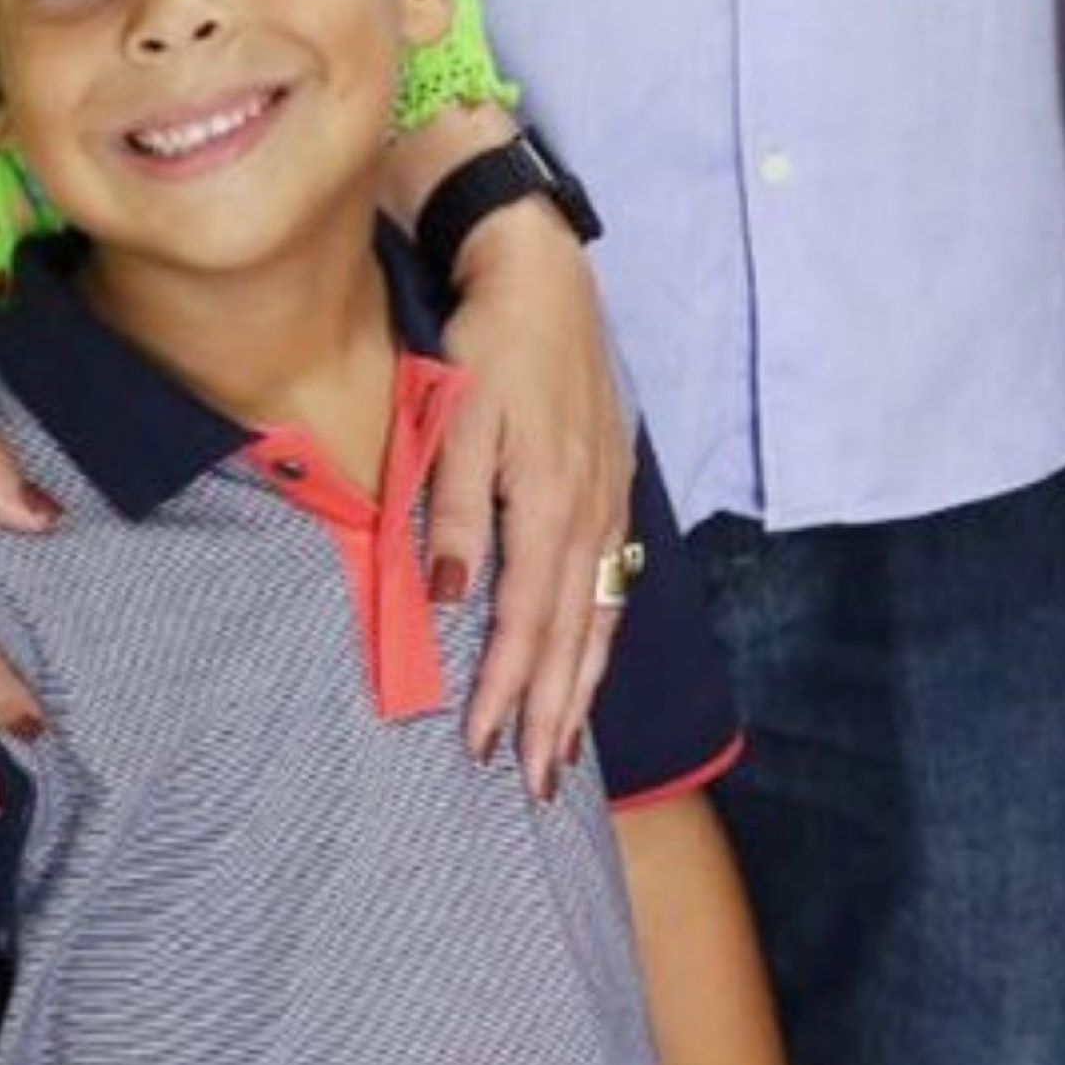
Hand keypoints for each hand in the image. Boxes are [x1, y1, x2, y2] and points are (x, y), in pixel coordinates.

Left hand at [429, 203, 633, 796]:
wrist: (545, 278)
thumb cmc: (489, 346)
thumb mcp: (457, 419)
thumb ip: (454, 511)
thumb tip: (452, 597)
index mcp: (548, 501)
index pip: (523, 620)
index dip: (506, 689)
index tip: (484, 747)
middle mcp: (588, 513)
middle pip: (573, 635)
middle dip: (555, 715)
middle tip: (538, 786)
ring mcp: (609, 502)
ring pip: (599, 617)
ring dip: (582, 689)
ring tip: (567, 751)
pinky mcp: (612, 488)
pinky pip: (610, 584)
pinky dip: (598, 637)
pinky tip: (587, 663)